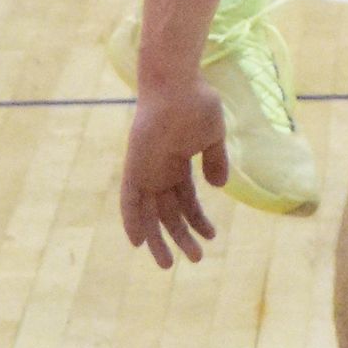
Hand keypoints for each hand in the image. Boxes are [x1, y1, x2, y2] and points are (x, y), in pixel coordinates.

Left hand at [118, 83, 229, 267]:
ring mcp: (146, 170)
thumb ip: (215, 160)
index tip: (210, 238)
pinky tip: (139, 242)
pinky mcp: (134, 167)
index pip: (186, 201)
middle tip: (195, 260)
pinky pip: (129, 200)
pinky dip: (132, 221)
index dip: (197, 220)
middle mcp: (160, 171)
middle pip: (168, 213)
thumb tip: (218, 186)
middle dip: (180, 237)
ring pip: (149, 213)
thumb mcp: (212, 136)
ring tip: (168, 265)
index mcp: (179, 164)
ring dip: (158, 239)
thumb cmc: (196, 102)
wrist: (177, 83)